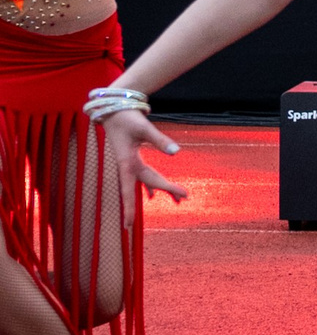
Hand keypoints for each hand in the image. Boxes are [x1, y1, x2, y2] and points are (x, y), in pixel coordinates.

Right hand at [102, 109, 187, 225]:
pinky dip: (151, 184)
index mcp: (127, 163)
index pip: (130, 190)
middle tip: (185, 198)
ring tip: (180, 200)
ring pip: (148, 180)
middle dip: (167, 190)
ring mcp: (130, 163)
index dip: (129, 209)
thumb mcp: (143, 128)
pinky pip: (143, 175)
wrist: (113, 109)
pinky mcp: (132, 158)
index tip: (127, 226)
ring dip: (162, 189)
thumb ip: (160, 140)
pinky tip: (154, 195)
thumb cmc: (126, 118)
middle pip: (149, 183)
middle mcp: (128, 166)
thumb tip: (176, 152)